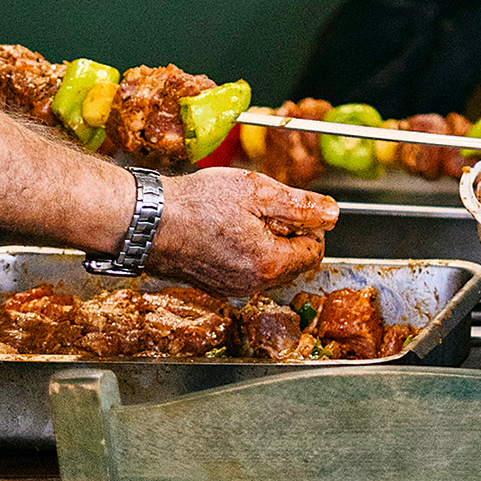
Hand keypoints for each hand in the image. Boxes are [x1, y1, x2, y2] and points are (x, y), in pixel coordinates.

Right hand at [153, 168, 340, 297]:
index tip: (293, 206)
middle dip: (287, 234)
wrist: (149, 221)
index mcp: (269, 263)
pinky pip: (245, 271)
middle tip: (263, 207)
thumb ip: (300, 205)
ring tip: (241, 216)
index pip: (314, 251)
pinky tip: (226, 229)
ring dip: (266, 242)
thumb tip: (332, 214)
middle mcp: (252, 285)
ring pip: (268, 267)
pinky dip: (245, 251)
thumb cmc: (198, 204)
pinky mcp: (214, 286)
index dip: (310, 225)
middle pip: (292, 262)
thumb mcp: (258, 191)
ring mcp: (232, 289)